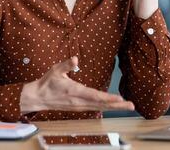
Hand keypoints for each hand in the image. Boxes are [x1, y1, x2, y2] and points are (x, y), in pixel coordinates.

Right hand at [19, 57, 134, 113]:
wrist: (38, 98)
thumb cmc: (47, 83)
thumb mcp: (55, 70)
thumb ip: (66, 65)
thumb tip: (75, 59)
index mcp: (74, 91)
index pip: (94, 95)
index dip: (107, 98)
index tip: (119, 99)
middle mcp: (79, 101)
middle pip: (101, 104)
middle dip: (117, 106)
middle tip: (132, 105)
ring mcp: (80, 106)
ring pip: (100, 108)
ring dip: (115, 107)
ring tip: (128, 106)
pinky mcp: (80, 107)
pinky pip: (96, 108)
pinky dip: (107, 107)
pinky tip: (115, 106)